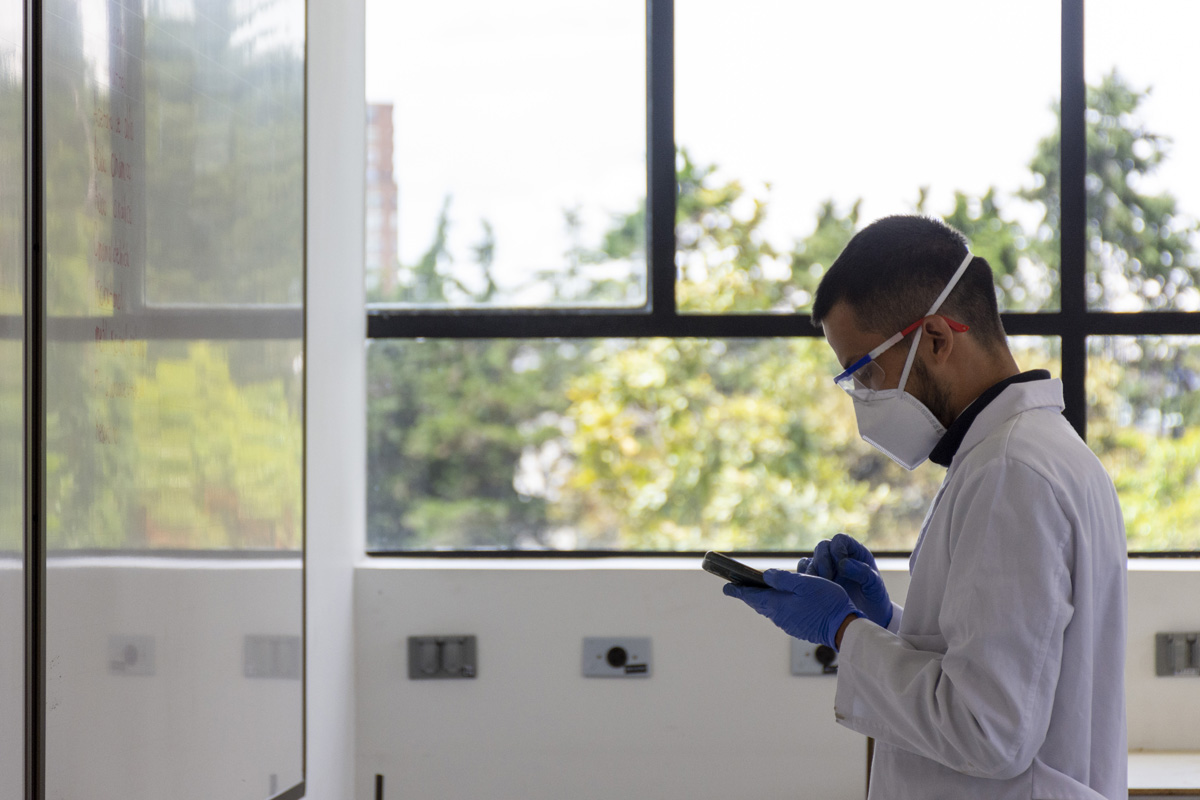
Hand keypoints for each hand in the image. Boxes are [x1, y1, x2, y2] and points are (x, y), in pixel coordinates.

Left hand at [724, 569, 860, 649]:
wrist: (844, 627)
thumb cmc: (826, 602)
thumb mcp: (805, 583)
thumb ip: (783, 579)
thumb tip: (765, 575)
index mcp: (777, 605)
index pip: (751, 596)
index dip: (738, 591)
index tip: (725, 587)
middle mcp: (779, 617)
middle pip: (759, 604)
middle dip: (748, 595)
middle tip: (736, 588)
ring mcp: (788, 625)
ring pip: (769, 610)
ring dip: (761, 601)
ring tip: (756, 593)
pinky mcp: (797, 629)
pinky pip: (780, 615)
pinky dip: (775, 607)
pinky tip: (779, 602)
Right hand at [801, 534, 892, 628]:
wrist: (869, 617)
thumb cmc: (875, 599)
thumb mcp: (875, 586)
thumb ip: (863, 572)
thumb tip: (842, 564)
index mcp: (854, 553)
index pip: (840, 540)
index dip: (837, 548)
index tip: (841, 566)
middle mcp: (838, 558)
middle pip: (822, 547)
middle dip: (822, 561)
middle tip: (827, 578)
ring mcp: (826, 569)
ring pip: (810, 560)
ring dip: (812, 572)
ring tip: (820, 587)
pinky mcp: (816, 581)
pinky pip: (803, 574)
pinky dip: (804, 579)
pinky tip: (812, 591)